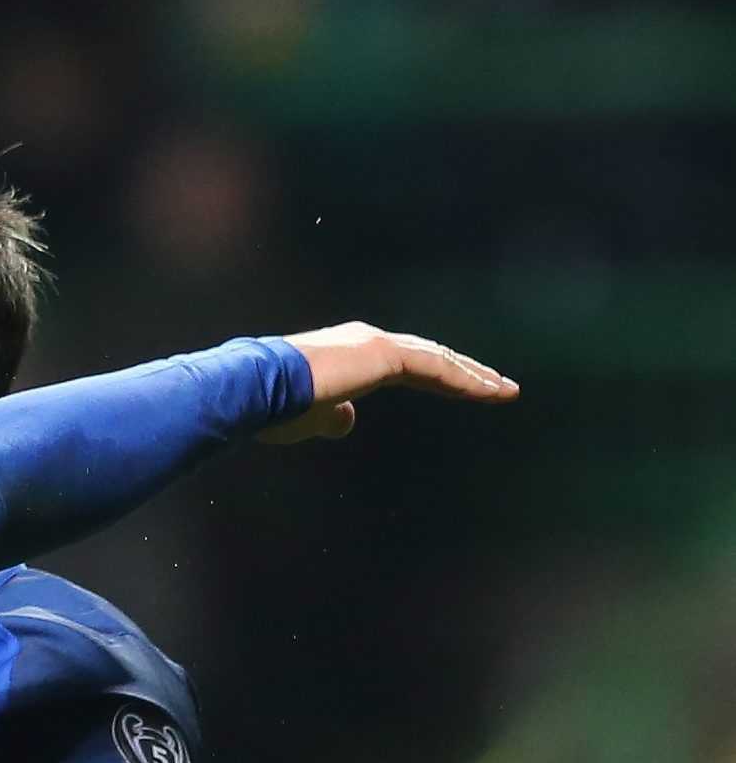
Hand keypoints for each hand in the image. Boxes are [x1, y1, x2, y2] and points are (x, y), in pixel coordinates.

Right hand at [264, 322, 517, 442]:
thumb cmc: (275, 406)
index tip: (466, 391)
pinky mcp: (385, 356)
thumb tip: (347, 421)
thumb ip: (332, 417)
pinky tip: (488, 393)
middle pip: (430, 357)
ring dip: (474, 376)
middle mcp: (368, 342)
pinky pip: (435, 368)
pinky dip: (464, 380)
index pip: (406, 365)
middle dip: (466, 372)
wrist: (258, 389)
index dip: (438, 378)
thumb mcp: (310, 417)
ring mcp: (377, 345)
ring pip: (439, 361)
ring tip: (505, 392)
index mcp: (350, 354)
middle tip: (498, 387)